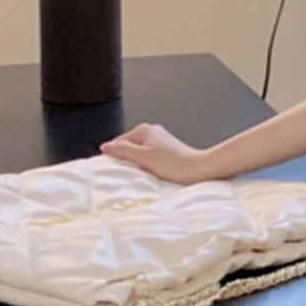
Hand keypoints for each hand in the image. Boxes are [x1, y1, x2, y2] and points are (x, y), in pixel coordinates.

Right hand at [98, 122, 213, 184]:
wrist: (200, 170)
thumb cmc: (174, 164)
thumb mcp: (143, 157)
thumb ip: (122, 150)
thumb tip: (105, 147)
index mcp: (143, 130)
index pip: (118, 143)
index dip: (114, 157)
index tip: (113, 171)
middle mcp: (152, 131)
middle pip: (129, 148)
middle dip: (127, 161)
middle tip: (129, 174)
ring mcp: (160, 141)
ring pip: (139, 154)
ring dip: (138, 165)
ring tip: (143, 175)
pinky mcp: (168, 151)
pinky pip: (150, 158)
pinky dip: (148, 166)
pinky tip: (152, 174)